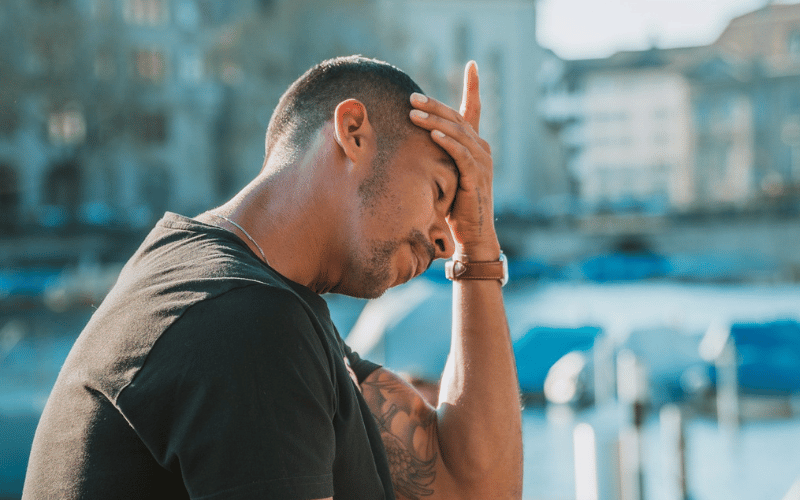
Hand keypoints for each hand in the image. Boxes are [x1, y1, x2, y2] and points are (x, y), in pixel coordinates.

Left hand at [409, 61, 499, 260]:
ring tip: (412, 113)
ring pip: (457, 133)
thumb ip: (438, 156)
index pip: (474, 110)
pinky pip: (461, 154)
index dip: (473, 86)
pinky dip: (446, 142)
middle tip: (411, 96)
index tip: (472, 64)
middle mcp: (482, 149)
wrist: (473, 236)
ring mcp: (481, 162)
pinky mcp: (476, 177)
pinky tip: (431, 134)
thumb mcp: (446, 175)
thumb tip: (413, 142)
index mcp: (476, 146)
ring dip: (434, 121)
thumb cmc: (455, 208)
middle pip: (457, 118)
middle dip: (434, 105)